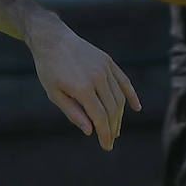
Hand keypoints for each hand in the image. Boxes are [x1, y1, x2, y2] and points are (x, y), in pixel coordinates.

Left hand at [28, 19, 140, 151]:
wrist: (52, 39)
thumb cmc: (49, 69)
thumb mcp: (54, 94)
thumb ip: (73, 113)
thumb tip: (90, 131)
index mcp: (82, 88)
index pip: (100, 117)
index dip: (105, 134)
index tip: (106, 146)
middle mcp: (97, 77)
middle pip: (112, 109)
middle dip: (112, 128)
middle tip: (110, 141)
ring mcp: (105, 68)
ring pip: (119, 97)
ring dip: (119, 116)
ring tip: (116, 129)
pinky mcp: (108, 61)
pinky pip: (123, 81)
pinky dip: (130, 95)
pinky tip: (136, 107)